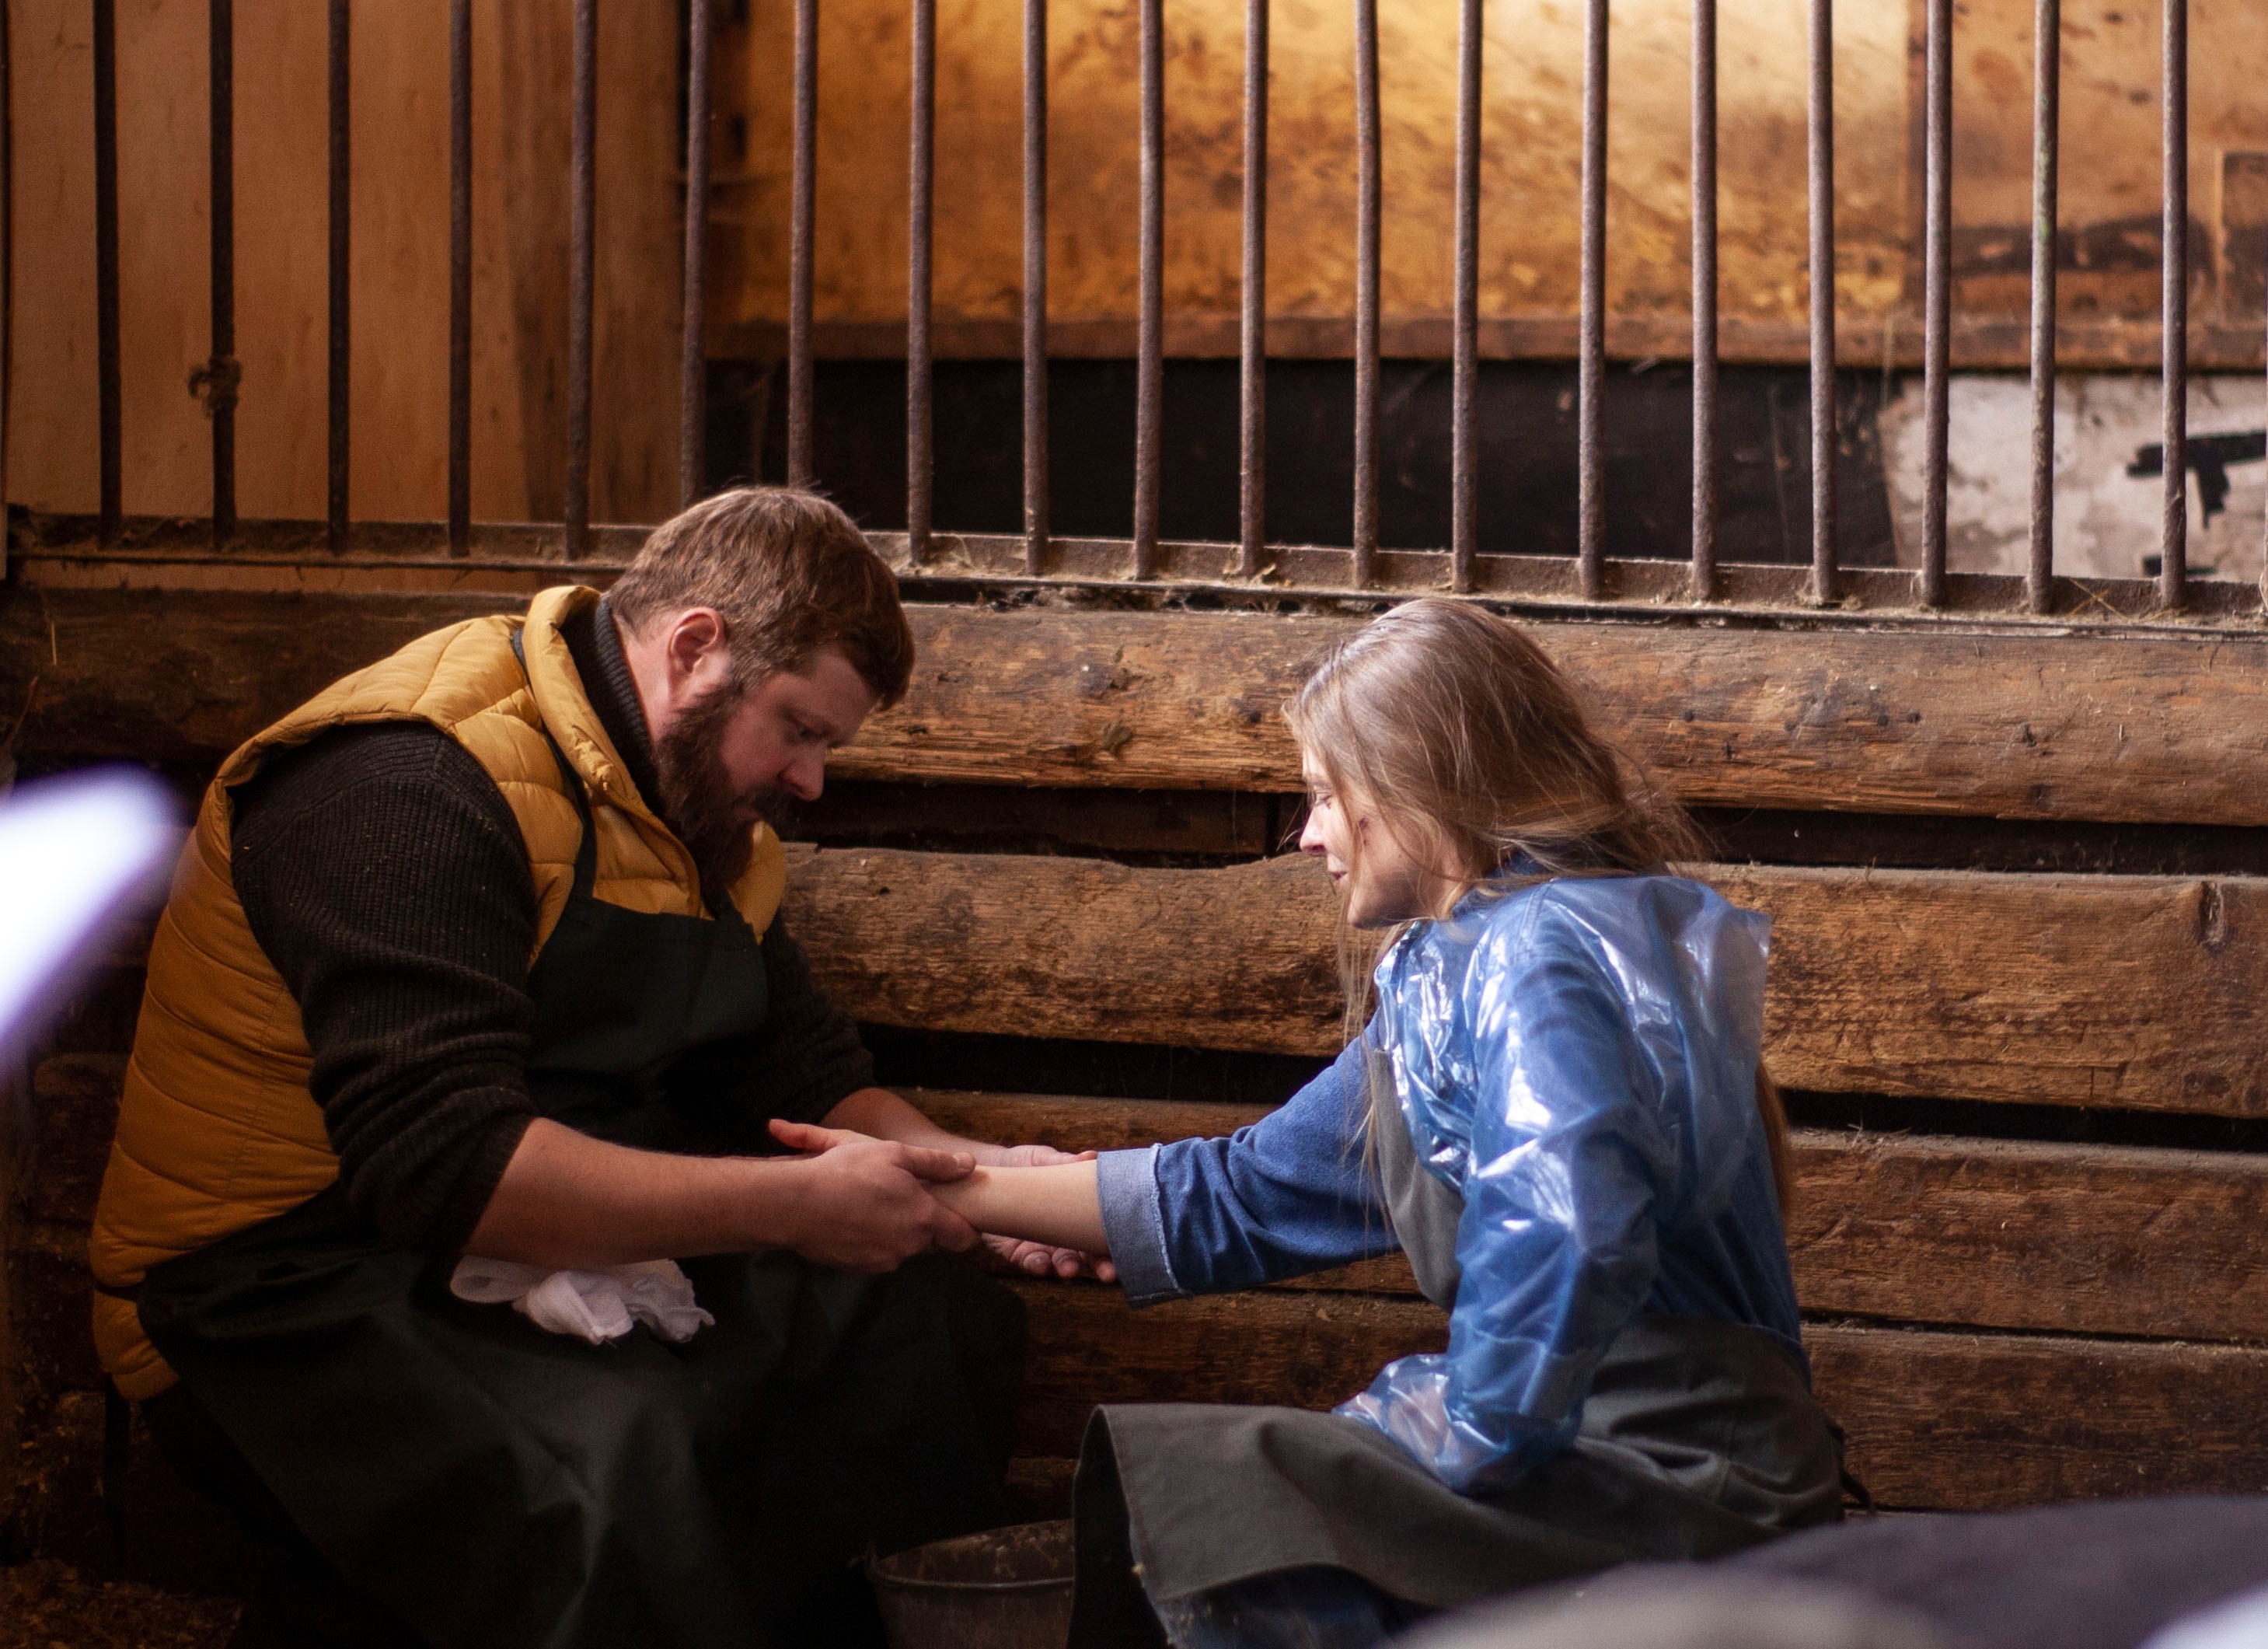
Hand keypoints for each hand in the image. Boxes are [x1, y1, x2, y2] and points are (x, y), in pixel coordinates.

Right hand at [766, 1118, 979, 1272]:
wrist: (796, 1204)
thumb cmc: (847, 1172)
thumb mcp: (895, 1154)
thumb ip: (937, 1163)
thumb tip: (969, 1165)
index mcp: (924, 1218)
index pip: (962, 1237)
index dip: (968, 1231)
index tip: (967, 1223)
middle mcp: (908, 1245)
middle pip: (931, 1241)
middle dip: (926, 1225)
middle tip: (907, 1201)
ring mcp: (882, 1261)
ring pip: (903, 1248)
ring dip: (897, 1232)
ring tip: (875, 1206)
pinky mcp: (859, 1268)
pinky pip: (877, 1256)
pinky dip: (874, 1241)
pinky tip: (856, 1220)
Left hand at [981, 1142, 1116, 1280]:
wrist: (990, 1173)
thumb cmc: (1025, 1164)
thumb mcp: (1044, 1159)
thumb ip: (1065, 1161)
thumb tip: (1089, 1156)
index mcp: (1079, 1214)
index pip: (1104, 1232)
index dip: (1117, 1243)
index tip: (1129, 1251)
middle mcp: (1067, 1234)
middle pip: (1090, 1255)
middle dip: (1101, 1266)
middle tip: (1109, 1273)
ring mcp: (1045, 1246)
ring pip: (1063, 1264)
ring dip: (1068, 1268)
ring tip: (1069, 1269)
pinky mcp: (1020, 1253)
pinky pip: (1032, 1263)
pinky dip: (1038, 1265)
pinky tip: (1041, 1264)